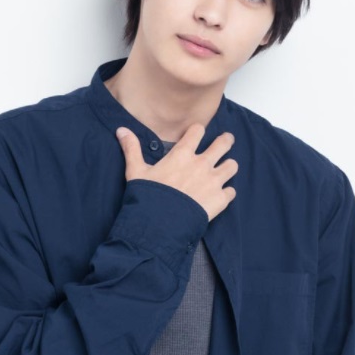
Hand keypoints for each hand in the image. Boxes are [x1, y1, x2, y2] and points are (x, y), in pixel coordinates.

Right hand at [115, 123, 237, 221]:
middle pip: (224, 143)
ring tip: (224, 170)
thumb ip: (132, 149)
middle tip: (226, 142)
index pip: (198, 130)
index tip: (197, 134)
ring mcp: (213, 182)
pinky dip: (226, 193)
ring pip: (232, 166)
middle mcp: (202, 164)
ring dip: (228, 167)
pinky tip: (220, 196)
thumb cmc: (148, 197)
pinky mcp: (220, 200)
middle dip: (226, 141)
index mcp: (182, 154)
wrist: (159, 224)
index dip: (198, 131)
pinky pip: (231, 191)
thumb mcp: (136, 171)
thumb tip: (121, 130)